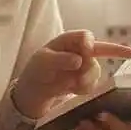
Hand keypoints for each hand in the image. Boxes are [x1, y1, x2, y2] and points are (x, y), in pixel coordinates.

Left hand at [11, 29, 130, 120]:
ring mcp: (83, 66)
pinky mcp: (84, 81)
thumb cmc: (37, 70)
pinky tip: (74, 90)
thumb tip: (78, 60)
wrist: (34, 93)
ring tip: (75, 84)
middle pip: (96, 53)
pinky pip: (93, 84)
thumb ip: (61, 59)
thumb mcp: (43, 61)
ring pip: (96, 70)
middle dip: (89, 64)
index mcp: (68, 41)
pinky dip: (85, 88)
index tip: (87, 50)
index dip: (89, 42)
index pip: (85, 36)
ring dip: (88, 78)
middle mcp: (78, 51)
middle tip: (80, 76)